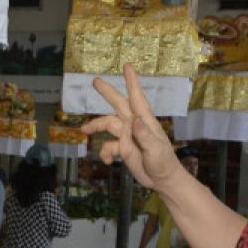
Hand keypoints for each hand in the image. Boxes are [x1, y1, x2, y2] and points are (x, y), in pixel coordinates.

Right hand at [81, 63, 184, 192]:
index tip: (127, 66)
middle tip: (95, 81)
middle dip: (107, 93)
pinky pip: (108, 147)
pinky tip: (109, 163)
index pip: (136, 98)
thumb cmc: (164, 163)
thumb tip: (135, 120)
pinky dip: (105, 154)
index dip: (132, 82)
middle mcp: (134, 125)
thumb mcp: (156, 150)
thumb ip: (145, 136)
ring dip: (96, 126)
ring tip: (83, 130)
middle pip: (118, 104)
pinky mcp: (123, 149)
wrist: (162, 181)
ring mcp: (127, 136)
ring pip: (108, 125)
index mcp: (144, 121)